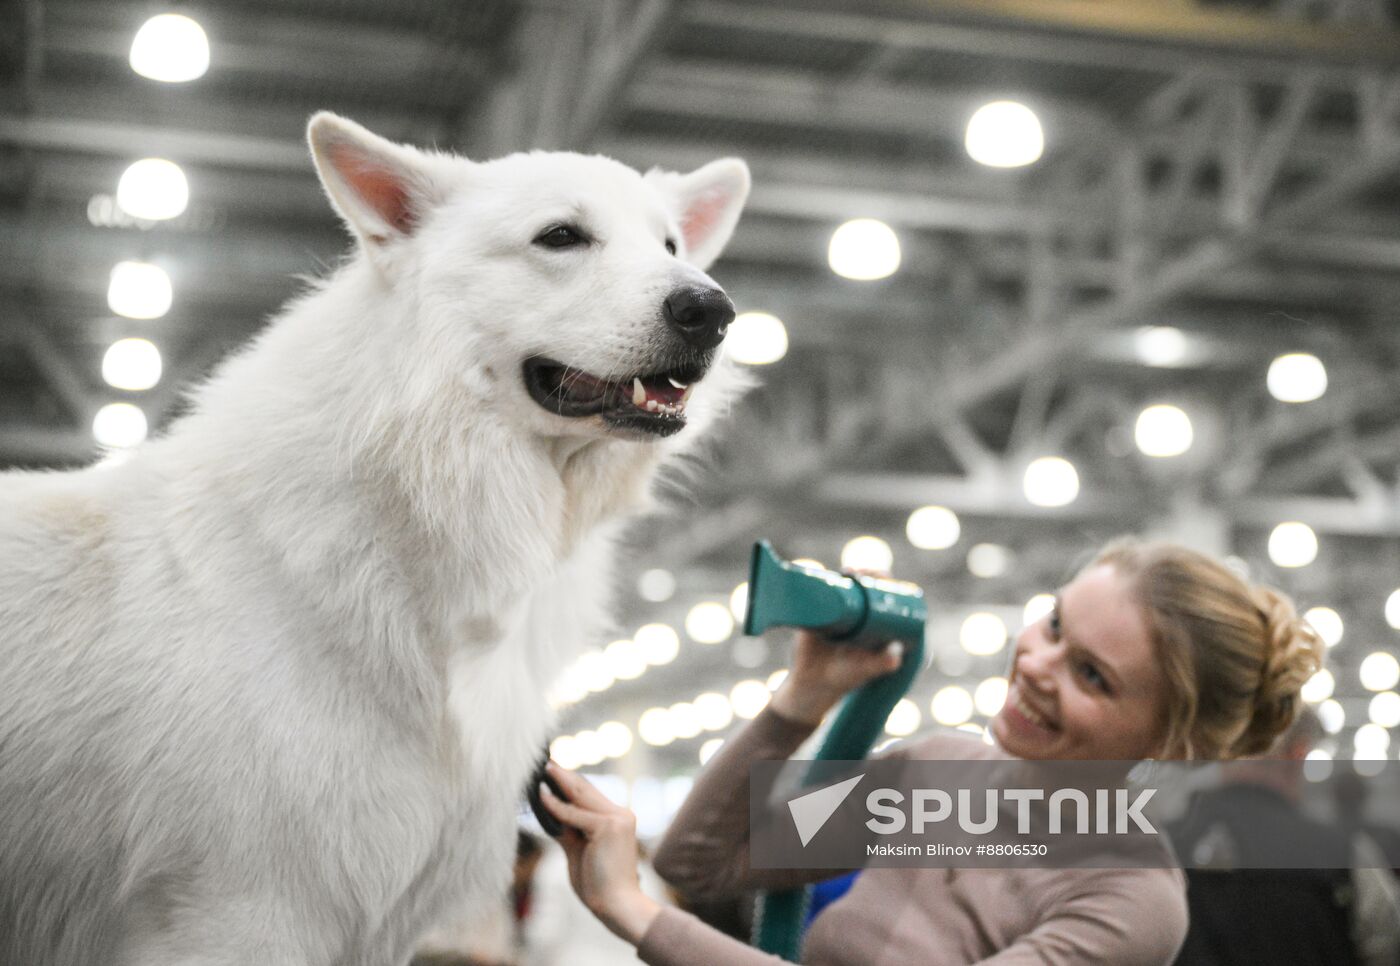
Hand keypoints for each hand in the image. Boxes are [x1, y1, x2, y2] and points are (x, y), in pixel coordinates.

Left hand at [539, 762, 660, 944]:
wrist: (617, 905)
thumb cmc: (600, 884)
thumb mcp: (580, 852)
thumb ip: (569, 831)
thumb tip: (551, 816)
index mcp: (619, 820)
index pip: (591, 795)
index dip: (571, 782)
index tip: (554, 771)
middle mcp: (621, 814)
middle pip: (586, 789)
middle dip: (564, 776)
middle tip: (546, 762)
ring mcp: (616, 819)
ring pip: (581, 795)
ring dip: (560, 781)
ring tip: (544, 768)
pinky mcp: (606, 827)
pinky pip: (573, 814)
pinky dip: (556, 806)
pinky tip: (542, 795)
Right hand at [768, 567, 906, 725]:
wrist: (812, 683)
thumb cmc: (845, 676)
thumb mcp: (864, 669)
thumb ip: (880, 665)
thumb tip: (896, 658)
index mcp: (875, 623)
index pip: (884, 595)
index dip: (885, 583)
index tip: (882, 578)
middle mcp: (857, 613)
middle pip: (865, 584)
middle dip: (866, 573)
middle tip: (862, 574)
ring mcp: (836, 610)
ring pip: (843, 583)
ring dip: (846, 573)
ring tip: (848, 572)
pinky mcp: (816, 611)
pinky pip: (820, 590)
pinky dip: (822, 578)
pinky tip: (823, 572)